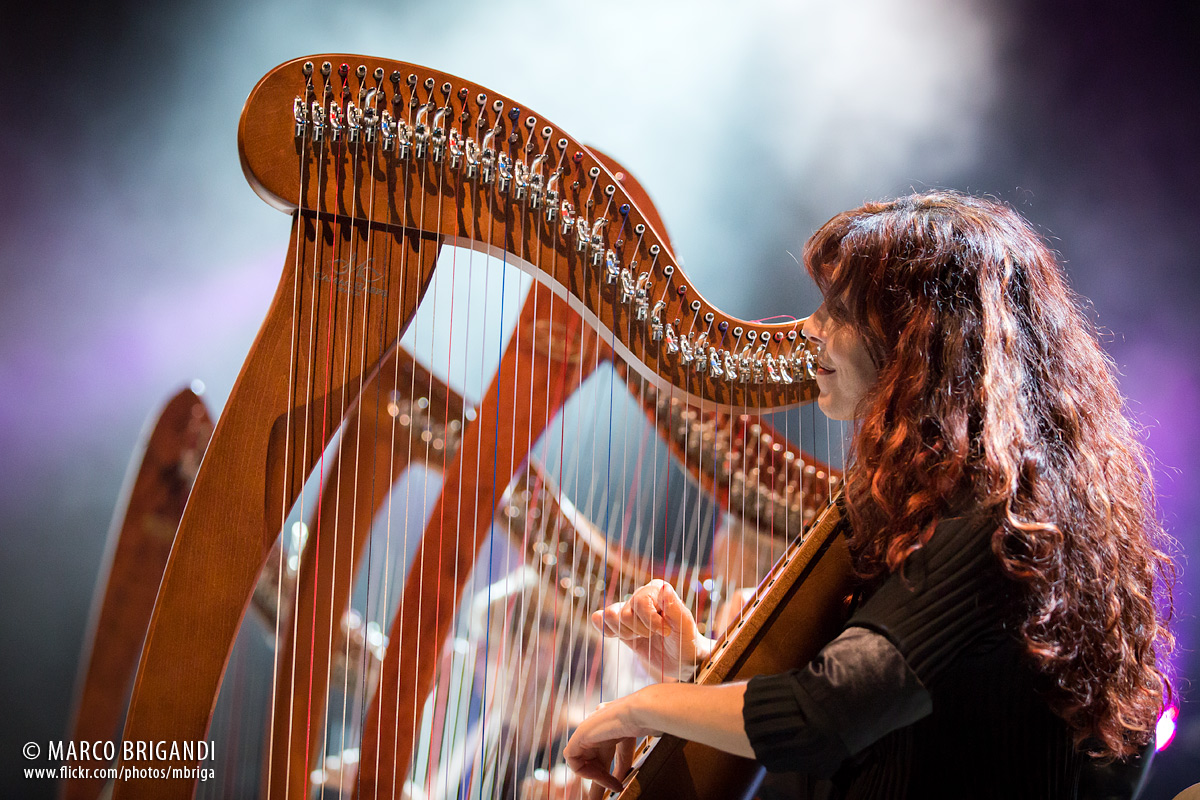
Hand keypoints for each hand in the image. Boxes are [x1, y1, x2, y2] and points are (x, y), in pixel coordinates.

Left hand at [562, 689, 657, 798]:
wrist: (638, 713)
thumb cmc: (640, 724)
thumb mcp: (629, 749)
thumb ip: (621, 766)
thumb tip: (617, 785)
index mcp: (606, 730)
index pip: (599, 757)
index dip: (603, 776)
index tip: (615, 788)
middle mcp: (594, 730)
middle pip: (589, 762)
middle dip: (596, 782)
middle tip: (600, 799)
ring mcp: (585, 731)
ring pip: (580, 761)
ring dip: (594, 777)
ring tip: (610, 785)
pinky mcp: (578, 735)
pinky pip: (571, 758)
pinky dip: (582, 770)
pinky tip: (598, 774)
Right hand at [592, 579, 713, 676]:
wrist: (682, 660)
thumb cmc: (687, 640)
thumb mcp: (685, 626)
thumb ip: (674, 607)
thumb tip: (665, 587)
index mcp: (657, 590)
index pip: (640, 601)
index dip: (651, 621)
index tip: (666, 632)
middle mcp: (640, 595)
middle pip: (625, 613)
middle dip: (640, 630)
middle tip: (656, 636)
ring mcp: (628, 609)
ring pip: (611, 616)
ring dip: (626, 633)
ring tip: (643, 637)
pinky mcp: (619, 624)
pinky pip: (600, 620)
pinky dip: (605, 630)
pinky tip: (622, 637)